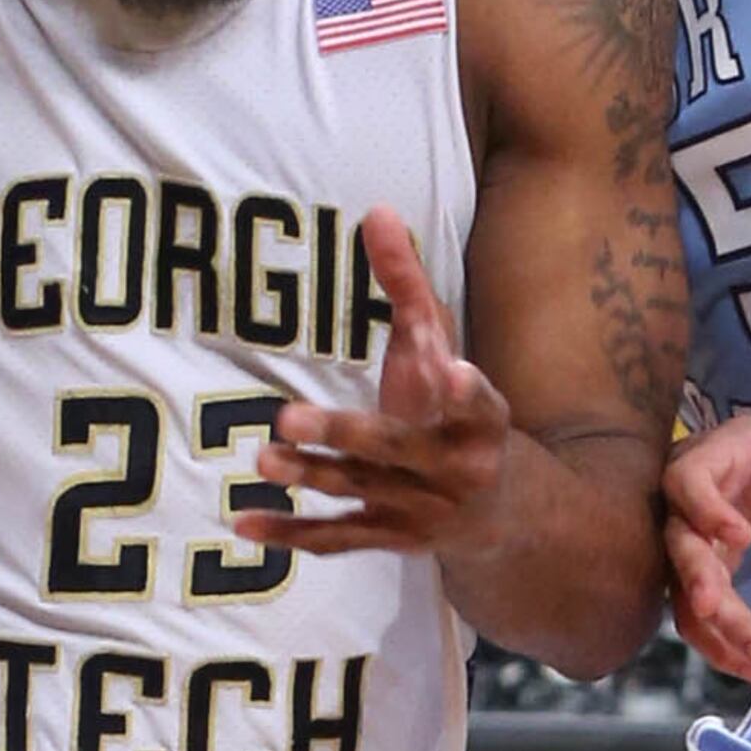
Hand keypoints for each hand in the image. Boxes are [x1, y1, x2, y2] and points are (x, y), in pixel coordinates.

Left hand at [246, 210, 510, 557]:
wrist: (505, 509)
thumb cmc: (458, 409)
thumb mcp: (441, 347)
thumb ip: (407, 283)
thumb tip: (375, 210)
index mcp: (481, 418)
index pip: (479, 403)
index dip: (467, 390)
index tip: (452, 370)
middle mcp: (456, 467)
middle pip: (398, 449)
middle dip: (347, 435)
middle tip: (289, 416)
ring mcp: (423, 509)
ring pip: (361, 492)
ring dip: (310, 477)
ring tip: (263, 458)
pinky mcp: (392, 539)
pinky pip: (340, 539)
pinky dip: (293, 536)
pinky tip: (245, 523)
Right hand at [660, 410, 750, 684]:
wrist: (741, 464)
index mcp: (697, 466)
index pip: (687, 485)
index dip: (706, 510)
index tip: (741, 536)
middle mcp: (677, 513)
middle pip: (680, 552)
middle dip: (703, 586)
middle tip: (729, 618)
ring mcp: (683, 553)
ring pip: (684, 598)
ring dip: (718, 634)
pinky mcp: (696, 583)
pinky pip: (698, 620)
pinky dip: (722, 647)